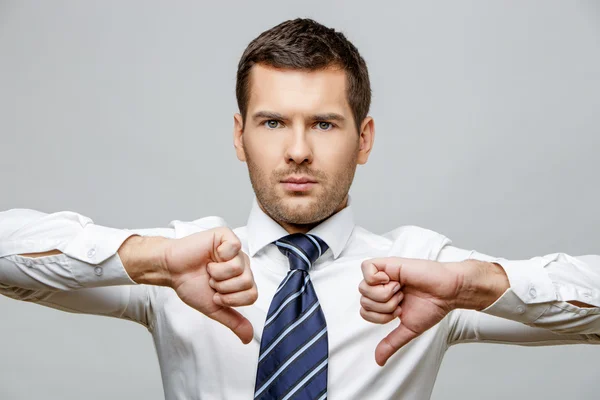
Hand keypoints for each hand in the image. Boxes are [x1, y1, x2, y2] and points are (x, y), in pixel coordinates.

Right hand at [164, 227, 257, 343]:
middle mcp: (242, 264)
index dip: (230, 299)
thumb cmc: (190, 284)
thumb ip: (233, 321)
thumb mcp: (214, 308)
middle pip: (247, 282)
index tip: (216, 294)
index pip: (252, 295)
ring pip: (239, 268)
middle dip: (223, 287)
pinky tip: (210, 256)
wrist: (171, 270)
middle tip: (210, 280)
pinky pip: (234, 248)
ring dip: (217, 273)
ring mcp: (235, 250)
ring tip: (208, 269)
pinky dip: (219, 256)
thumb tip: (248, 338)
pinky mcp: (226, 236)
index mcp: (242, 279)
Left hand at [359, 257, 506, 365]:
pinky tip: (395, 280)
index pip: (364, 311)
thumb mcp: (407, 328)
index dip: (380, 316)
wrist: (447, 291)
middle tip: (402, 300)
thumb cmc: (432, 306)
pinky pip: (366, 269)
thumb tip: (379, 361)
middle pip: (362, 301)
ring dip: (385, 295)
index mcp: (383, 299)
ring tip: (401, 290)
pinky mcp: (387, 263)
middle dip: (384, 307)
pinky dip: (378, 279)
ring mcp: (383, 274)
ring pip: (363, 288)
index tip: (399, 311)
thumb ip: (391, 343)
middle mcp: (381, 286)